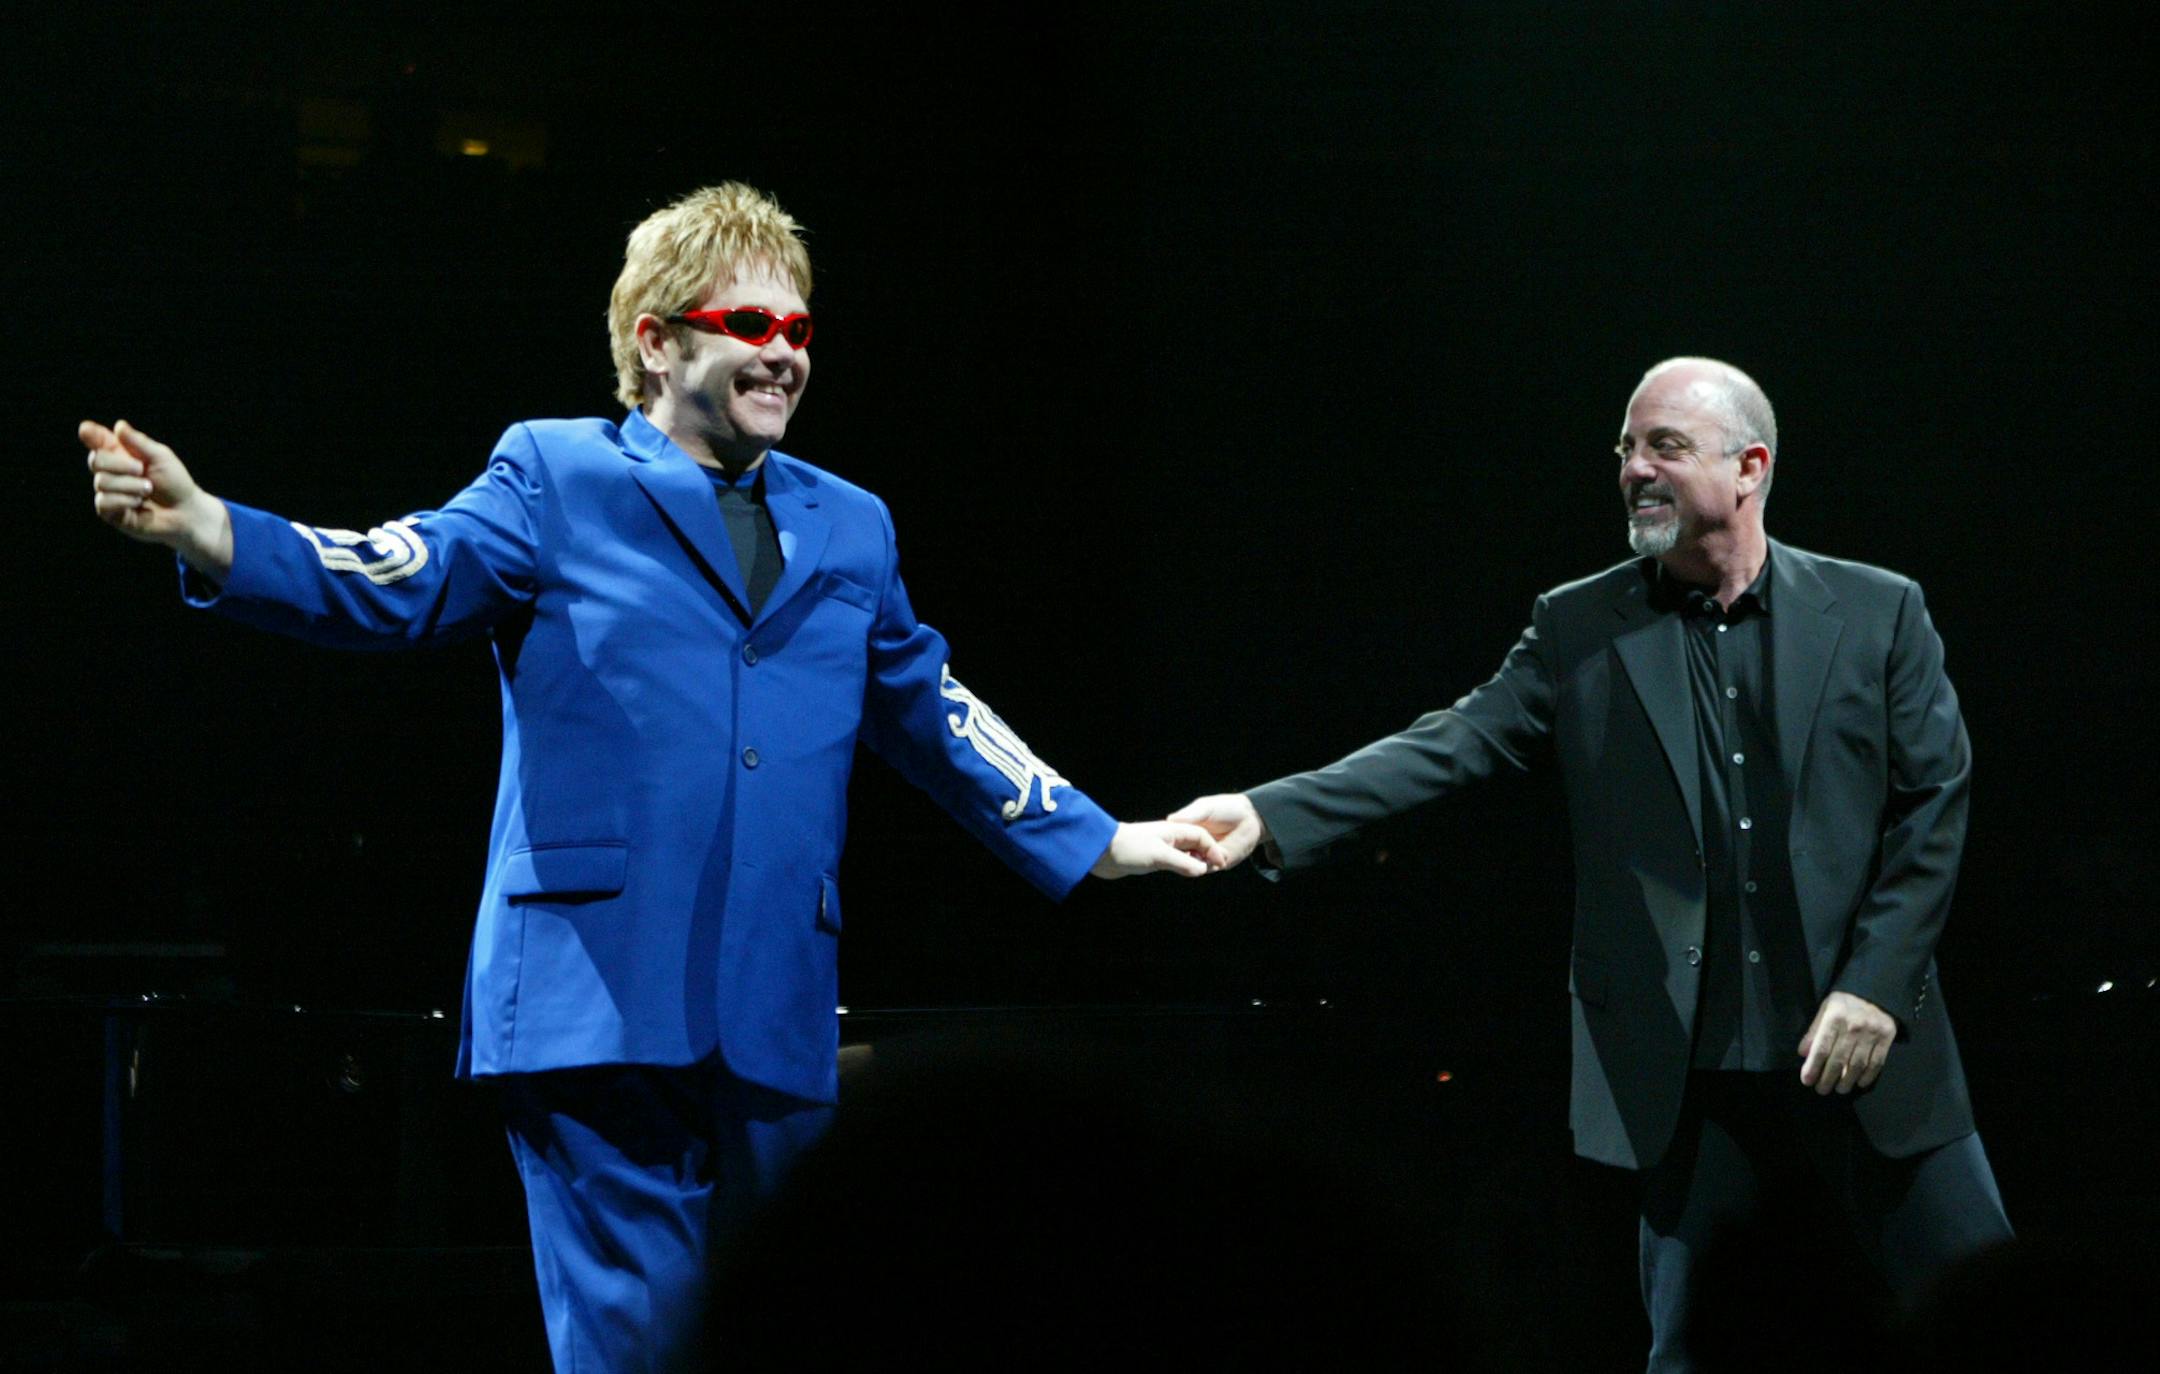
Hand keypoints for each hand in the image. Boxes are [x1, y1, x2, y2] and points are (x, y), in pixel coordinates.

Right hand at [82, 419, 232, 574]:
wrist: (185, 511)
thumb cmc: (174, 481)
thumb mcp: (161, 457)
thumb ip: (139, 443)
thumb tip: (119, 425)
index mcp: (120, 453)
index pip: (98, 441)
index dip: (90, 434)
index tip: (86, 430)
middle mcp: (110, 471)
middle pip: (96, 460)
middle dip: (120, 464)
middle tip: (141, 469)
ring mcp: (108, 492)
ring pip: (102, 482)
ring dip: (130, 485)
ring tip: (148, 490)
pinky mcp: (110, 512)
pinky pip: (104, 502)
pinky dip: (125, 500)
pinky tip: (139, 503)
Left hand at [1090, 821, 1228, 879]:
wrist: (1100, 850)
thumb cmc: (1129, 847)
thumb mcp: (1159, 856)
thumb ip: (1182, 863)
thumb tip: (1202, 870)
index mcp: (1172, 830)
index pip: (1201, 836)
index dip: (1212, 848)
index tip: (1221, 862)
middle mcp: (1168, 837)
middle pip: (1194, 843)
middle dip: (1206, 854)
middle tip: (1215, 869)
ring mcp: (1159, 847)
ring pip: (1184, 853)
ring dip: (1194, 861)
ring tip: (1203, 872)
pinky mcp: (1150, 858)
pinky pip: (1173, 861)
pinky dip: (1182, 866)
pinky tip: (1184, 873)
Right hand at [1166, 793, 1269, 870]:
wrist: (1251, 817)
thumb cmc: (1227, 808)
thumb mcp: (1205, 808)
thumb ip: (1190, 814)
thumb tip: (1170, 819)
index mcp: (1187, 829)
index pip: (1173, 839)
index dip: (1168, 842)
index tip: (1164, 842)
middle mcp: (1194, 844)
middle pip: (1181, 854)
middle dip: (1178, 855)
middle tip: (1176, 853)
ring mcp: (1206, 854)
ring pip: (1194, 863)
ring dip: (1192, 861)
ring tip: (1192, 856)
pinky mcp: (1219, 862)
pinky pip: (1209, 867)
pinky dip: (1206, 865)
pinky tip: (1206, 860)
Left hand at [1797, 991, 1895, 1094]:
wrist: (1876, 991)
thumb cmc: (1845, 1002)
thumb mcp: (1825, 1009)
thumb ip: (1814, 1031)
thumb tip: (1803, 1053)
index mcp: (1834, 1019)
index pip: (1821, 1049)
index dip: (1813, 1067)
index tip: (1807, 1081)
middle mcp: (1853, 1027)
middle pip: (1839, 1060)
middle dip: (1828, 1079)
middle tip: (1821, 1090)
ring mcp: (1871, 1034)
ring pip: (1858, 1065)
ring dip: (1847, 1081)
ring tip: (1839, 1089)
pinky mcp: (1886, 1038)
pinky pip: (1877, 1062)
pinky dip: (1868, 1076)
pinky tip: (1860, 1083)